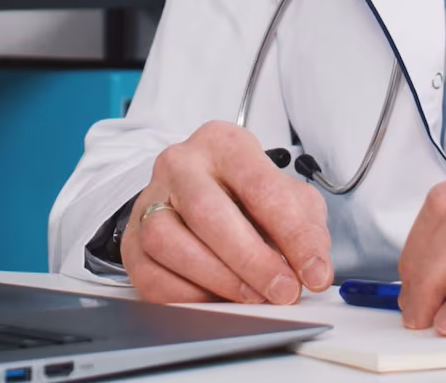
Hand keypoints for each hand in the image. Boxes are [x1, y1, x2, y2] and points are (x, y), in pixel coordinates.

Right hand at [121, 120, 333, 305]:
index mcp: (225, 144)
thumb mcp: (287, 197)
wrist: (195, 192)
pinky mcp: (131, 239)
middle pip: (208, 211)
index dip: (293, 235)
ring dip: (218, 278)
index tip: (314, 272)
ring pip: (168, 240)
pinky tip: (216, 300)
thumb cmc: (245, 196)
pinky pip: (150, 275)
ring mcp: (150, 200)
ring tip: (252, 298)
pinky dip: (187, 296)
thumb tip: (313, 266)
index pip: (261, 187)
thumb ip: (305, 227)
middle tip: (282, 291)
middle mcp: (181, 164)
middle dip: (252, 260)